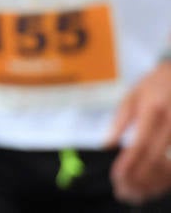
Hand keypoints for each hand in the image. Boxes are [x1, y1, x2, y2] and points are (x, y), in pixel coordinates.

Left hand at [106, 61, 170, 203]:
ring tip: (138, 187)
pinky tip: (156, 177)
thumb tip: (107, 146)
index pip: (141, 142)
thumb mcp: (132, 97)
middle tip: (125, 186)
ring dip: (155, 178)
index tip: (118, 175)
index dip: (129, 162)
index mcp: (153, 109)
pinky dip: (167, 172)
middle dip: (140, 174)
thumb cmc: (154, 85)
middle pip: (156, 156)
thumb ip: (120, 122)